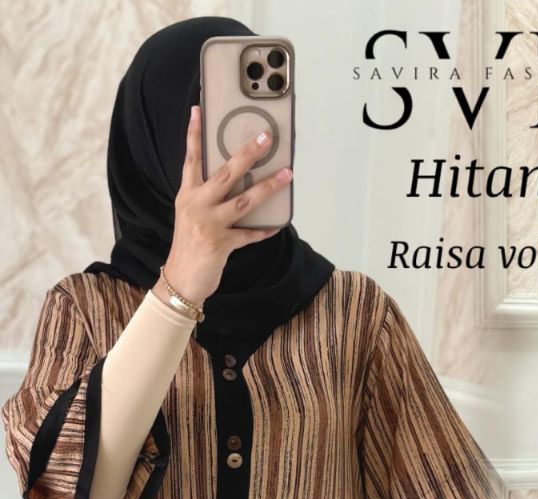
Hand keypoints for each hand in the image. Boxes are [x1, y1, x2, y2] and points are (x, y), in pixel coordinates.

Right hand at [158, 104, 291, 307]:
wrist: (181, 280)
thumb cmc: (189, 245)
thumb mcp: (190, 214)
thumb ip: (207, 196)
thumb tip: (235, 180)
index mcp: (188, 194)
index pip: (191, 158)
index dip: (194, 134)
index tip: (199, 109)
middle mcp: (197, 205)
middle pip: (225, 173)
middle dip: (247, 154)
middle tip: (266, 138)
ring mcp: (209, 224)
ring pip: (244, 200)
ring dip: (268, 187)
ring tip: (287, 175)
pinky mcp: (221, 244)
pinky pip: (250, 234)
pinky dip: (264, 230)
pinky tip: (279, 225)